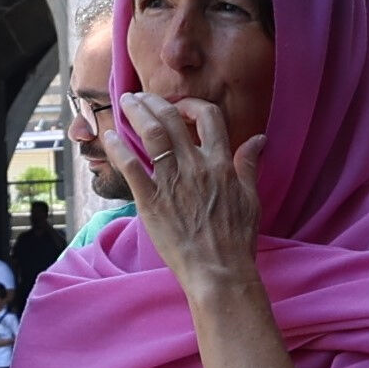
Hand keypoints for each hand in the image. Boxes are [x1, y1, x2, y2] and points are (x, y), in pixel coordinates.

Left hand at [114, 91, 261, 297]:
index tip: (181, 106)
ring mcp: (172, 183)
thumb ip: (249, 165)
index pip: (209, 117)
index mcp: (221, 164)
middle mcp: (196, 167)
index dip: (193, 105)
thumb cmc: (237, 239)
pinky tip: (109, 137)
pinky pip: (131, 168)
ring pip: (151, 135)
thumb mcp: (251, 198)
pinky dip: (118, 148)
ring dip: (136, 113)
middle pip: (172, 119)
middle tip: (140, 96)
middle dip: (154, 101)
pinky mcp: (151, 202)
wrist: (219, 271)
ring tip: (125, 102)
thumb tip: (259, 139)